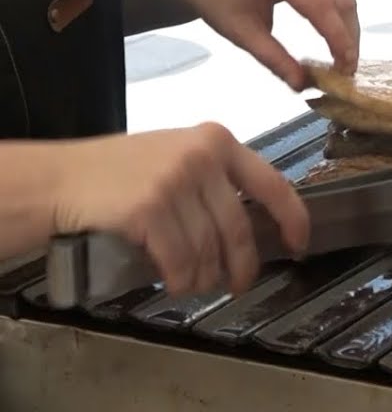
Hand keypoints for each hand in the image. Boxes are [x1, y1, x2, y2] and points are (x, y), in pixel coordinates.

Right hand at [50, 124, 309, 295]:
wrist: (60, 179)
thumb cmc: (119, 173)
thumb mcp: (178, 156)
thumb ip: (216, 180)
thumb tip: (253, 227)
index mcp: (217, 140)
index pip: (272, 183)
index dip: (292, 219)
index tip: (299, 243)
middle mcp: (202, 155)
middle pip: (238, 227)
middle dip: (242, 264)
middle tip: (240, 283)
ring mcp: (176, 180)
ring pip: (209, 248)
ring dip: (204, 277)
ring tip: (195, 283)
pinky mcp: (150, 207)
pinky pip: (180, 259)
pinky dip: (180, 279)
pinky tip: (174, 283)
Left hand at [187, 0, 359, 90]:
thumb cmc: (218, 1)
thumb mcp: (241, 34)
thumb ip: (273, 59)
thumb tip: (303, 85)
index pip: (319, 5)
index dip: (337, 37)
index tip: (345, 68)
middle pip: (340, 0)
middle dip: (349, 38)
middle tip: (347, 71)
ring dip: (348, 30)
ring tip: (344, 60)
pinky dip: (340, 20)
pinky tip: (337, 42)